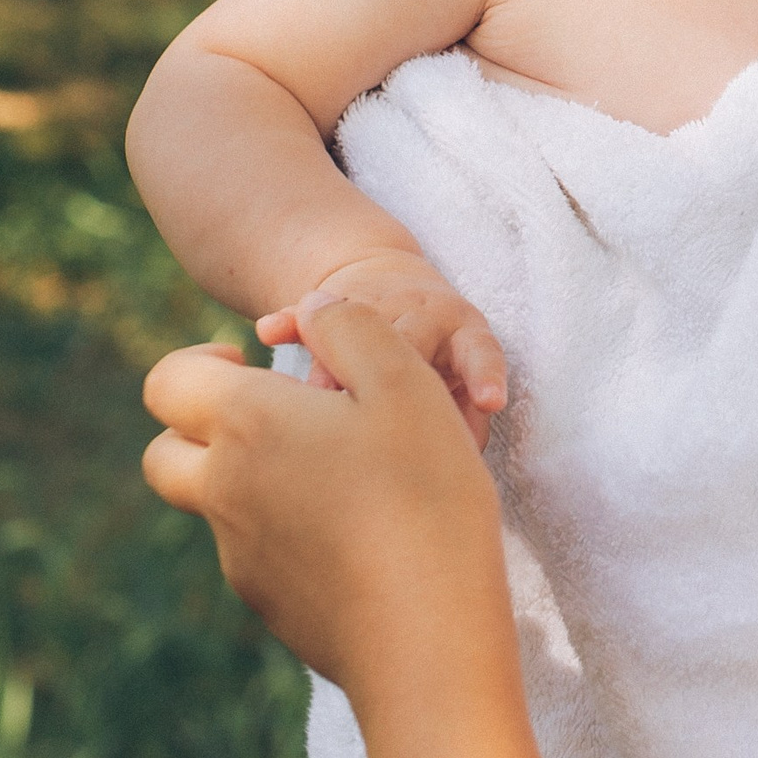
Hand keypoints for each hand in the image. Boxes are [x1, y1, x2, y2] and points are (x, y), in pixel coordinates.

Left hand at [142, 301, 510, 696]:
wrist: (424, 643)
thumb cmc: (423, 504)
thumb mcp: (408, 387)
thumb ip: (355, 329)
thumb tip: (316, 311)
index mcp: (246, 425)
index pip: (165, 381)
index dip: (197, 363)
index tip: (246, 363)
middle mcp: (222, 491)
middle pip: (162, 454)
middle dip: (198, 428)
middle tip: (268, 422)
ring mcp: (240, 557)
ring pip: (213, 508)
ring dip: (249, 484)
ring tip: (335, 482)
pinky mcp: (270, 606)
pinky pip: (257, 557)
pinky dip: (287, 537)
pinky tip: (358, 541)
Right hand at [255, 252, 506, 447]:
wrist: (390, 282)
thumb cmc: (431, 358)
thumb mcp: (458, 380)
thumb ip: (460, 423)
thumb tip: (453, 475)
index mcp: (464, 335)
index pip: (480, 353)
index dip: (484, 375)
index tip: (490, 401)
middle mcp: (427, 314)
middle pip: (413, 339)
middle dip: (394, 373)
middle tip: (374, 415)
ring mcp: (381, 302)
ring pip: (358, 326)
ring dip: (337, 358)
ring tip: (318, 392)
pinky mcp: (334, 300)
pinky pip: (309, 309)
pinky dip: (290, 320)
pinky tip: (268, 333)